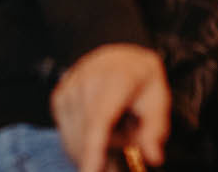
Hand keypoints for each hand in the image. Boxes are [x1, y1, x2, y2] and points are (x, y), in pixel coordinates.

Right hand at [51, 43, 169, 171]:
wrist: (119, 58)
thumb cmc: (140, 83)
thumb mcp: (159, 101)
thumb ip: (155, 131)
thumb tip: (153, 157)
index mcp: (117, 79)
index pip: (99, 119)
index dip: (93, 149)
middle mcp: (87, 80)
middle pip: (86, 136)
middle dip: (103, 159)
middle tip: (122, 154)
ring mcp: (69, 88)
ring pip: (74, 140)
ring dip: (93, 151)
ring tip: (116, 133)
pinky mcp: (58, 98)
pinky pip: (66, 136)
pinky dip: (82, 145)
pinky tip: (99, 133)